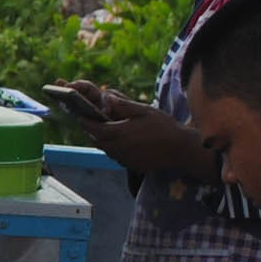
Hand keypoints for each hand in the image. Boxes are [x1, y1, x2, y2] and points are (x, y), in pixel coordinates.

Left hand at [80, 96, 213, 180]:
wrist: (180, 149)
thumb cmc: (164, 127)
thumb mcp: (145, 111)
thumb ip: (124, 105)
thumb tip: (107, 96)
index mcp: (120, 133)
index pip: (94, 128)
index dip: (85, 122)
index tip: (80, 116)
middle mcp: (119, 148)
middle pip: (97, 141)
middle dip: (91, 132)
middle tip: (90, 123)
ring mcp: (125, 158)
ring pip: (106, 150)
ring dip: (102, 141)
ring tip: (104, 131)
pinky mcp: (131, 165)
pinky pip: (116, 156)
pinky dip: (114, 149)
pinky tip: (121, 141)